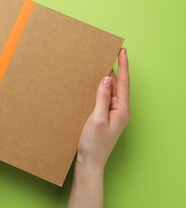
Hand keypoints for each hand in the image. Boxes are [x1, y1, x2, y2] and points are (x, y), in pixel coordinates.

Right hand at [77, 48, 129, 169]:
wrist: (90, 161)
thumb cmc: (94, 144)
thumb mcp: (97, 118)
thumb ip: (102, 98)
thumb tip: (107, 79)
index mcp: (121, 110)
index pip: (123, 83)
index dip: (122, 65)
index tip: (121, 51)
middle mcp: (119, 110)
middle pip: (117, 85)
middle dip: (113, 69)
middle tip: (106, 54)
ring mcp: (112, 113)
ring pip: (110, 91)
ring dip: (105, 79)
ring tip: (98, 66)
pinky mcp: (104, 117)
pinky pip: (103, 99)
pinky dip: (99, 90)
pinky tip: (92, 85)